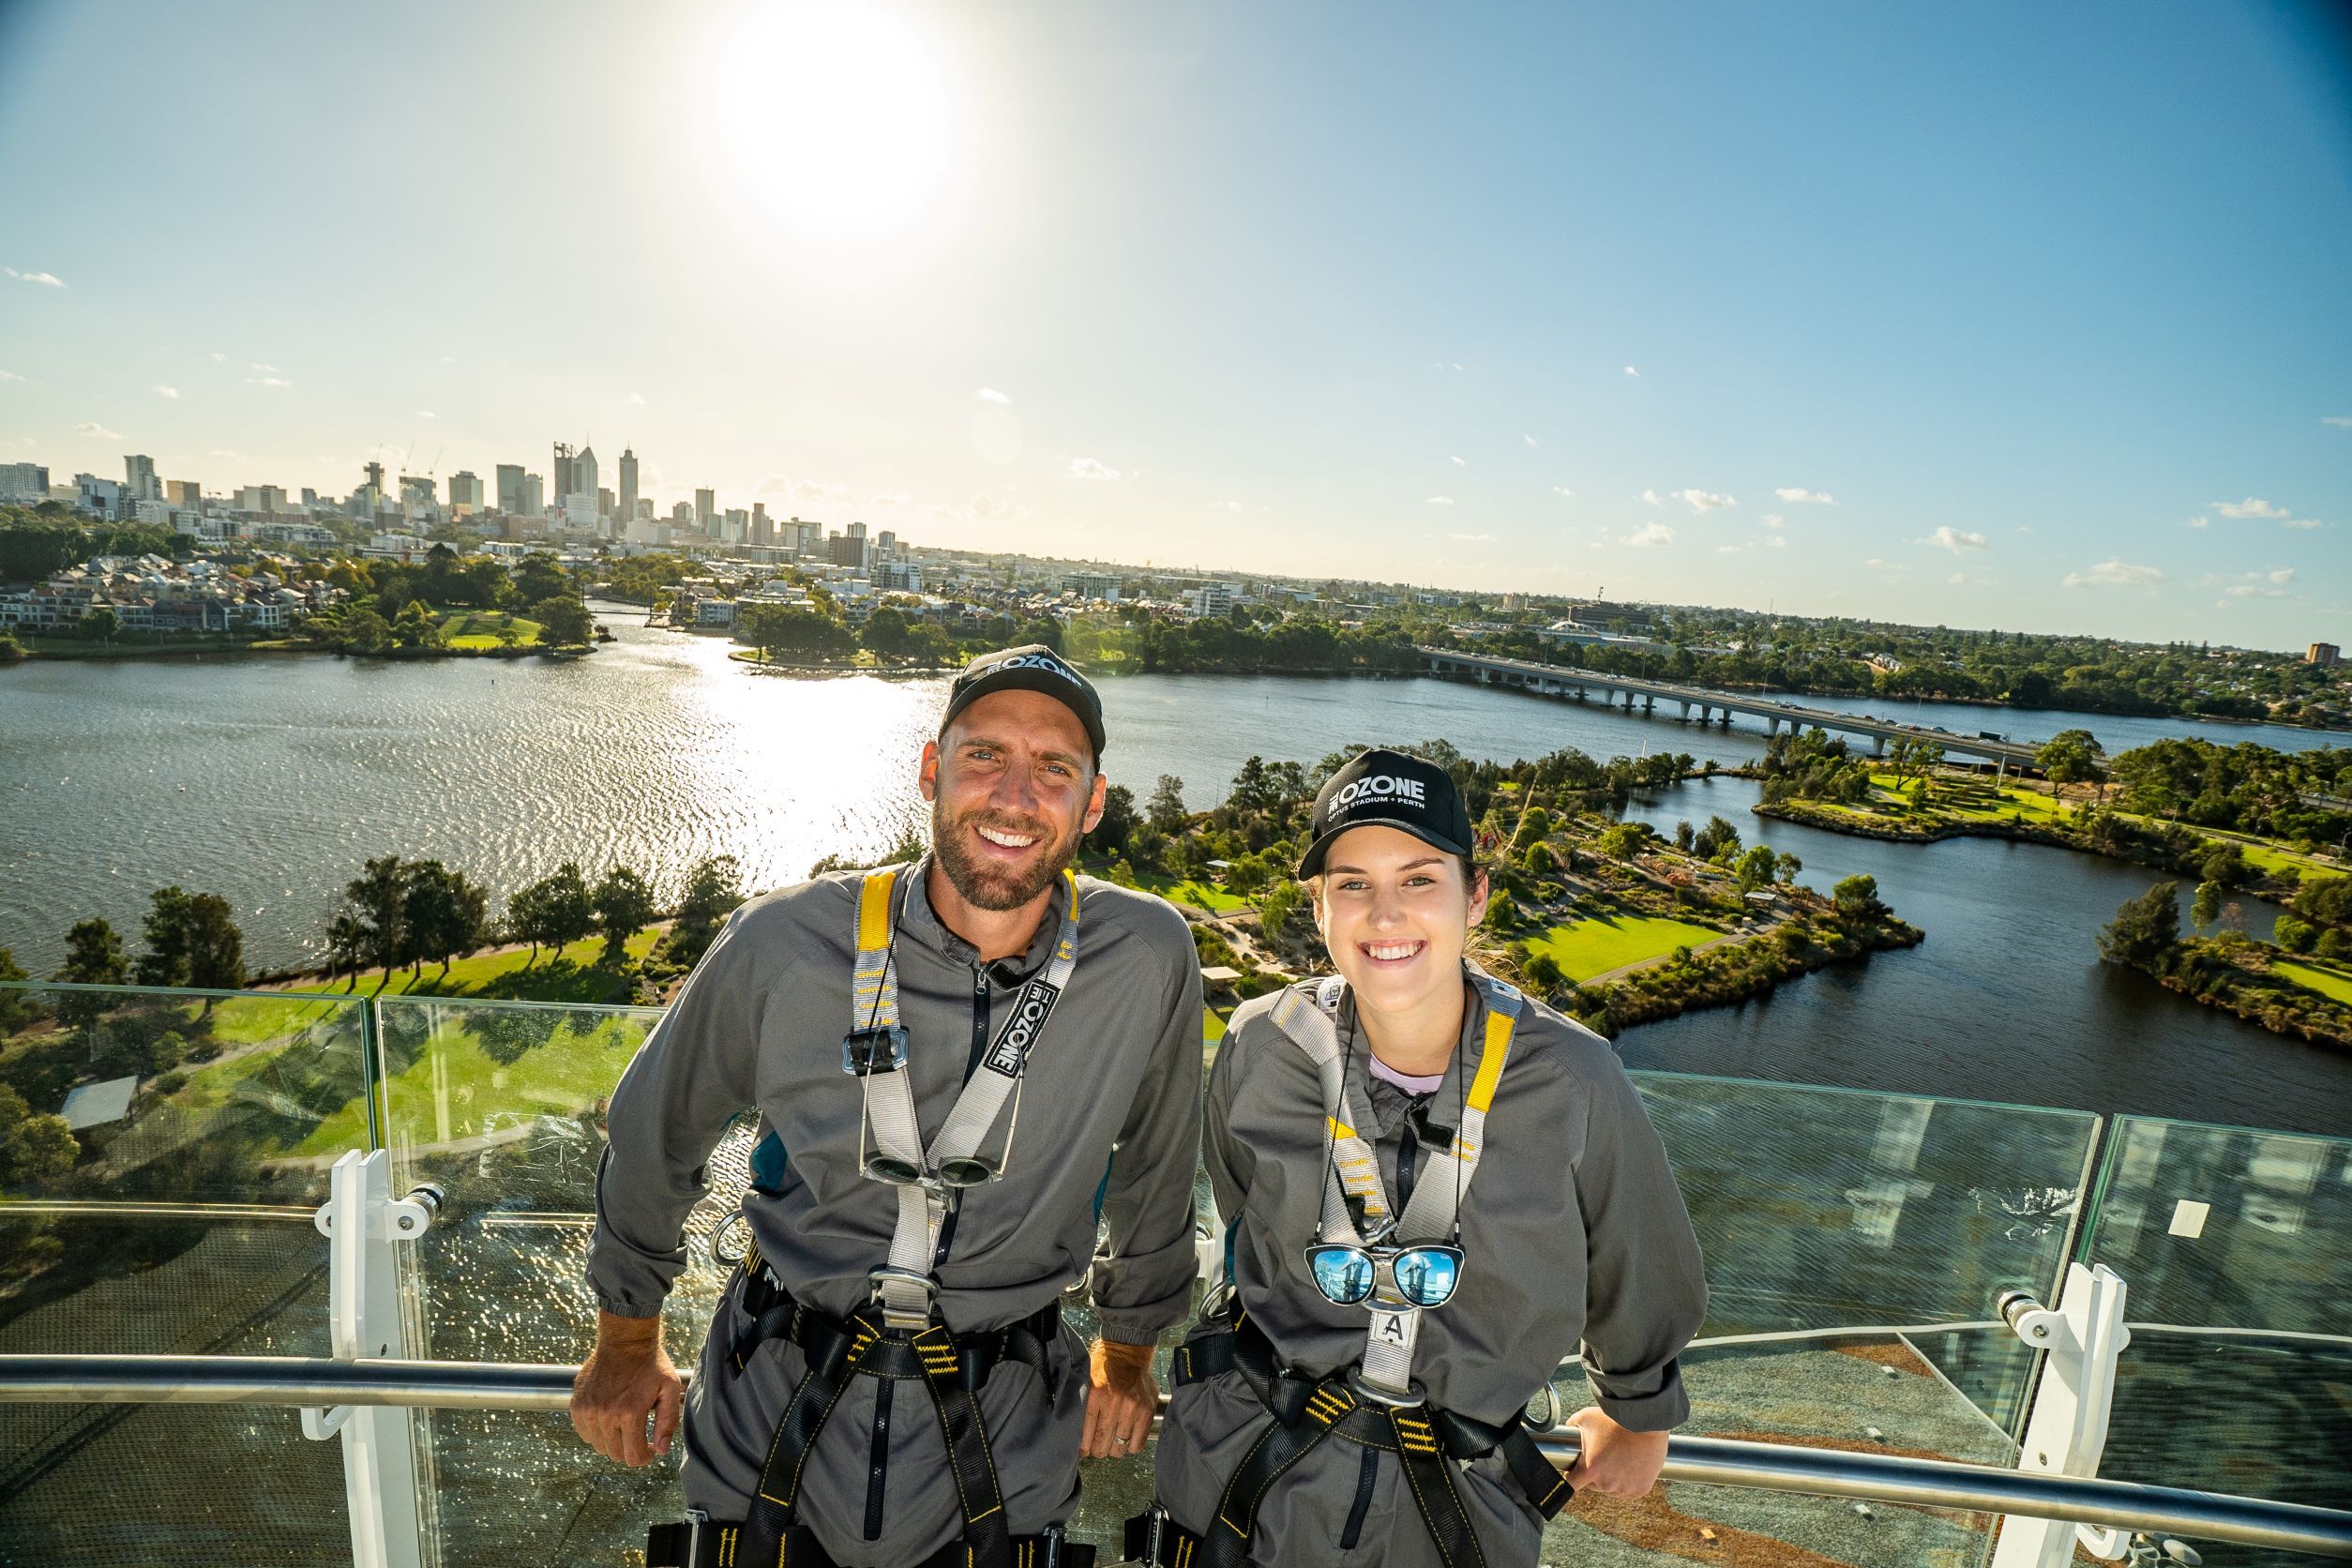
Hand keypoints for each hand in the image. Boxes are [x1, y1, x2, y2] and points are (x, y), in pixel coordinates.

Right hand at [570, 1310, 683, 1466]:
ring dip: (612, 1439)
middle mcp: (605, 1415)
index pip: (633, 1457)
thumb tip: (661, 1450)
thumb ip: (668, 1422)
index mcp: (630, 1414)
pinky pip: (585, 1433)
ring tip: (623, 1420)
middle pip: (615, 1454)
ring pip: (599, 1445)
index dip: (645, 1457)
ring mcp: (588, 1410)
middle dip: (630, 1447)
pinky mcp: (576, 1405)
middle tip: (638, 1432)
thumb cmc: (651, 1364)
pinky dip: (596, 1430)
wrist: (624, 1340)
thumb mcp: (669, 1389)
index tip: (650, 1447)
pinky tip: (608, 1415)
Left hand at [1081, 1337, 1158, 1458]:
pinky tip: (1125, 1437)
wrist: (1129, 1352)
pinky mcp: (1147, 1411)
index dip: (1083, 1448)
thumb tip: (1072, 1435)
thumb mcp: (1086, 1382)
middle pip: (1102, 1444)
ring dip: (1113, 1448)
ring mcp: (1132, 1408)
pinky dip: (1130, 1446)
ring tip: (1111, 1441)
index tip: (1082, 1451)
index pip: (1085, 1435)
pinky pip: (1137, 1444)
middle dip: (1097, 1450)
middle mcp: (1114, 1403)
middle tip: (1096, 1446)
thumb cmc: (1104, 1367)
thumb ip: (1080, 1406)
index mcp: (1095, 1396)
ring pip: (1119, 1448)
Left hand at [1564, 1405, 1669, 1497]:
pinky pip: (1629, 1490)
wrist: (1646, 1422)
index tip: (1571, 1473)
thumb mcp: (1586, 1417)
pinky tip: (1630, 1466)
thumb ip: (1573, 1424)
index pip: (1570, 1485)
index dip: (1569, 1478)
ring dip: (1613, 1479)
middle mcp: (1606, 1483)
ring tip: (1618, 1460)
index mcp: (1590, 1469)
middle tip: (1602, 1458)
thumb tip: (1567, 1427)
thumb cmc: (1615, 1419)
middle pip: (1593, 1485)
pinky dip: (1629, 1481)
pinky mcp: (1640, 1490)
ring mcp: (1624, 1488)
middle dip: (1594, 1474)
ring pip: (1612, 1489)